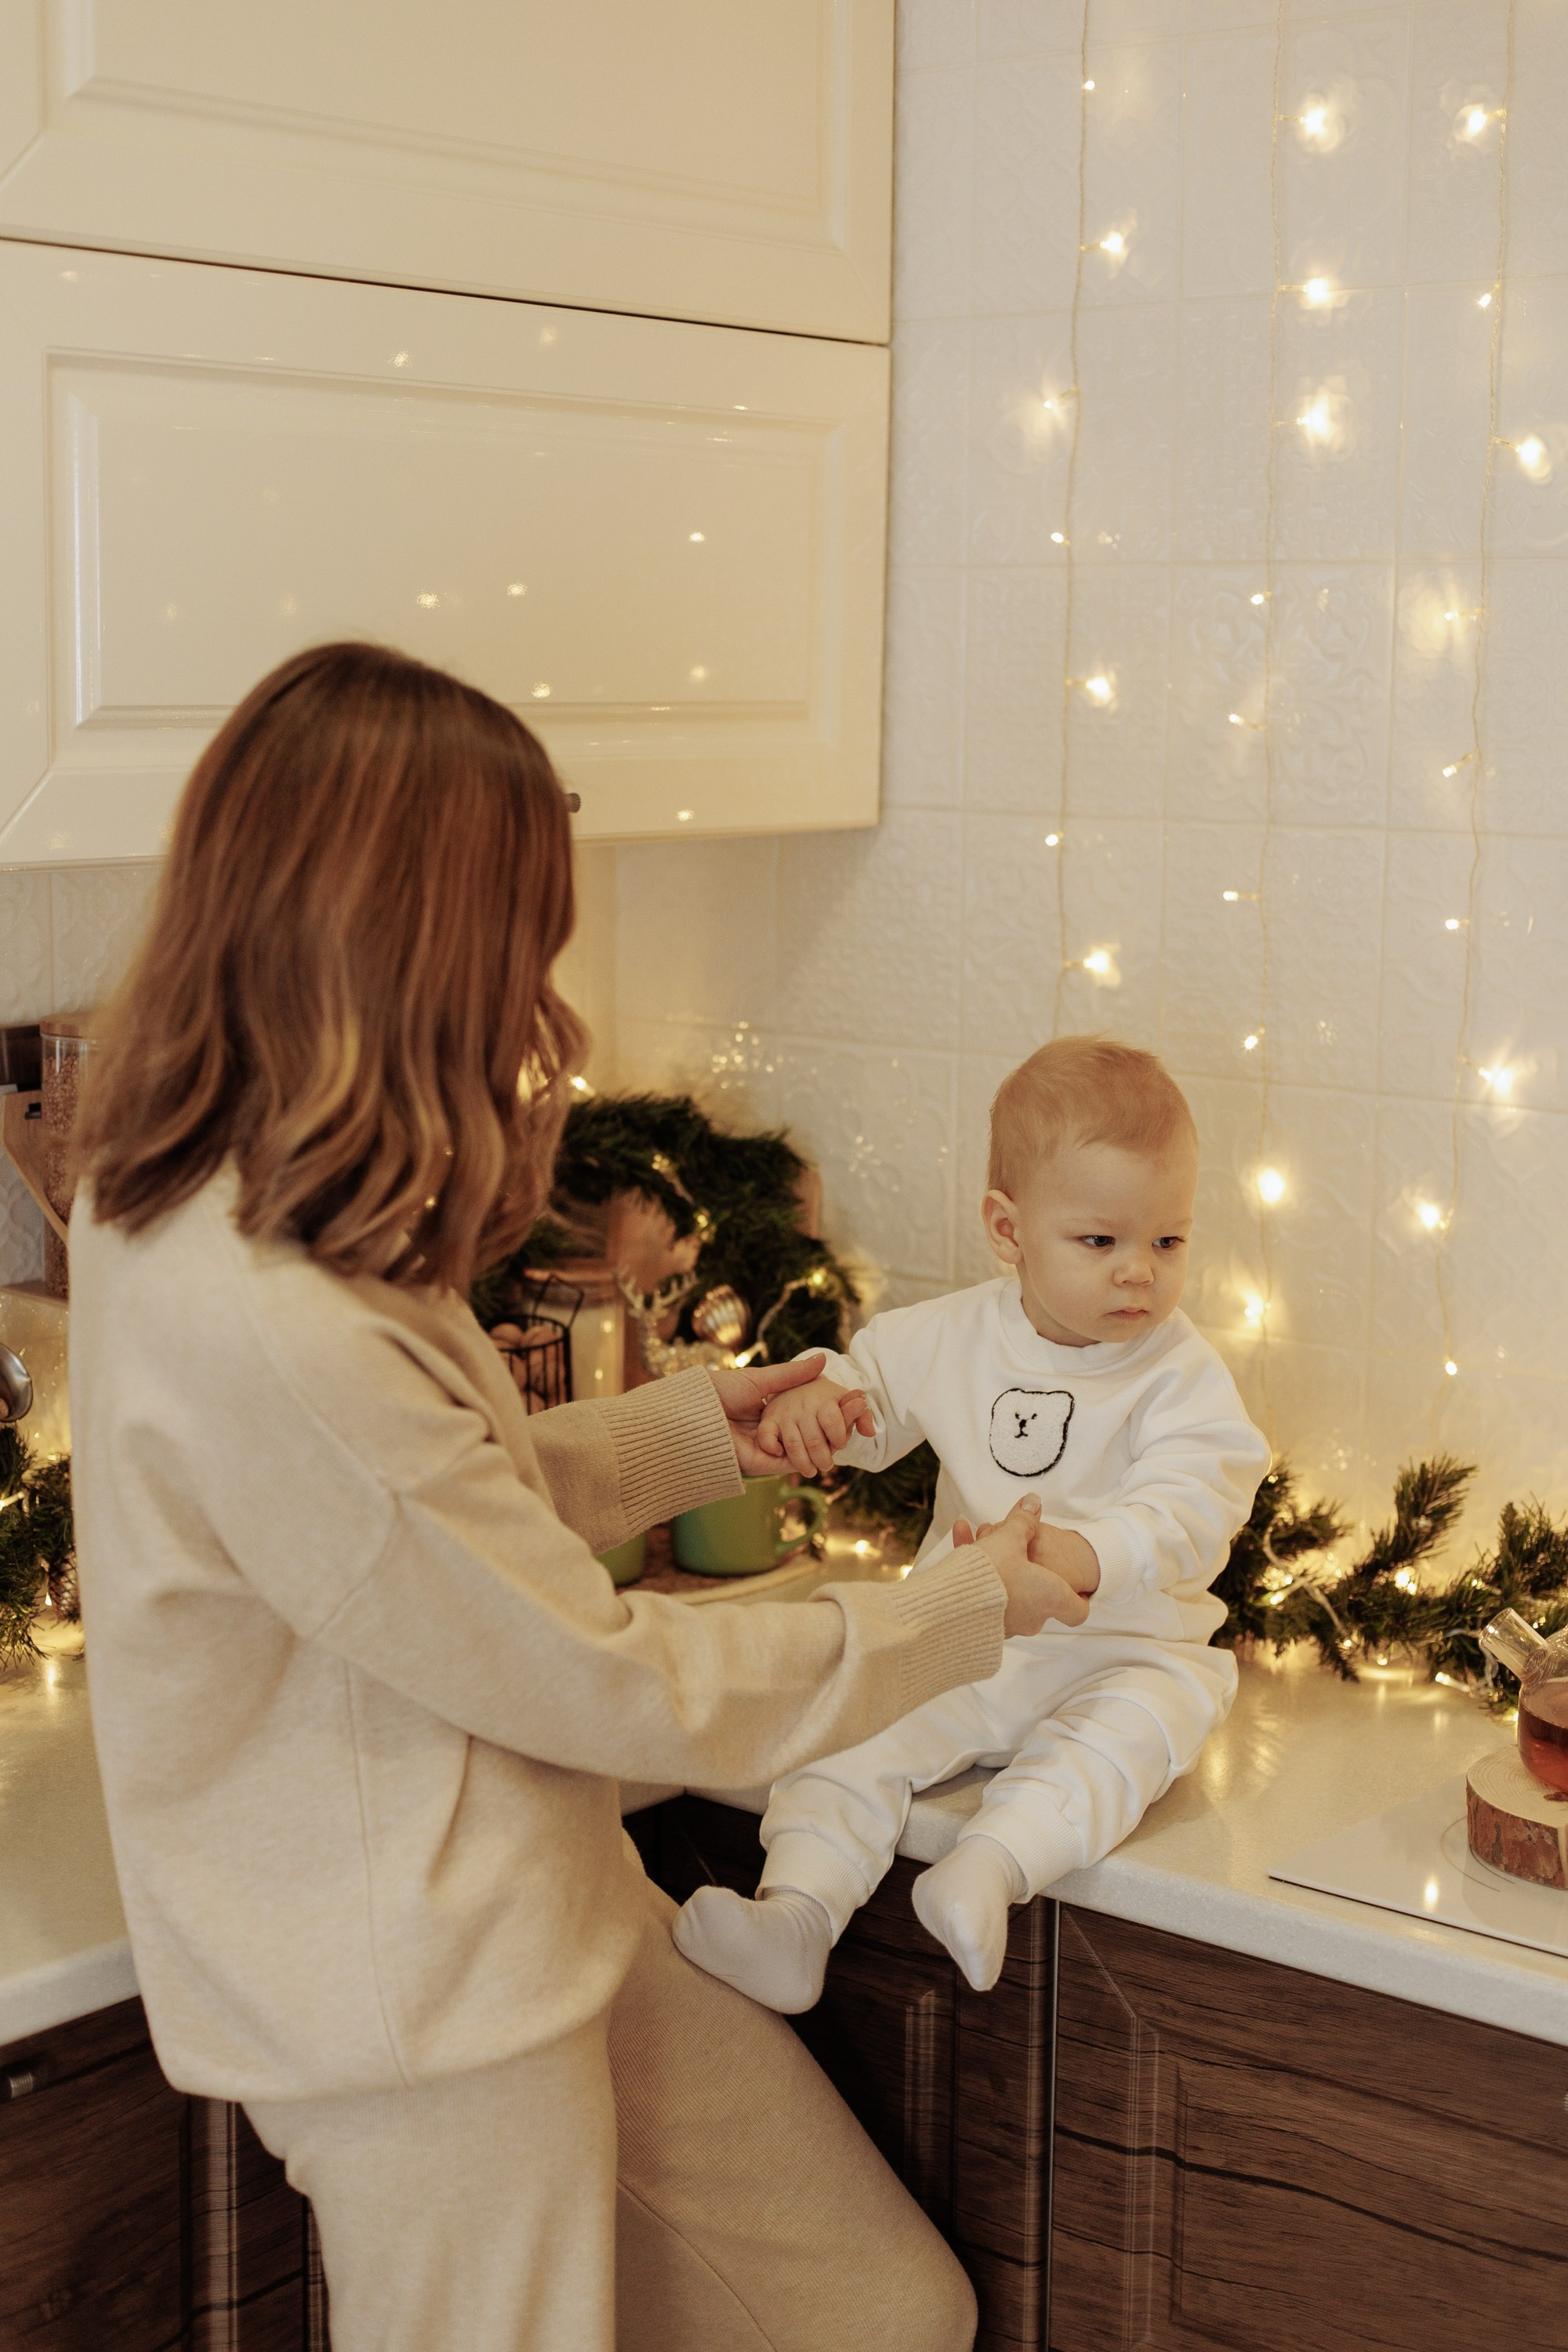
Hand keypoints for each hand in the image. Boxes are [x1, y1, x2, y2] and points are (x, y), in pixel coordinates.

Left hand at [708, 1355, 873, 1477]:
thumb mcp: (761, 1380)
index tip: (850, 1399)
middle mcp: (767, 1432)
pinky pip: (791, 1462)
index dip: (826, 1409)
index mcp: (766, 1412)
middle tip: (858, 1413)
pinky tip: (832, 1444)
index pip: (802, 1413)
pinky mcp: (761, 1465)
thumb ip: (792, 1375)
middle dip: (832, 1426)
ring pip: (803, 1449)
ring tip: (851, 1428)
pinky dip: (811, 1454)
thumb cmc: (717, 1392)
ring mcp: (765, 1450)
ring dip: (827, 1442)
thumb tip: (823, 1359)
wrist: (692, 1414)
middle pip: (806, 1432)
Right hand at [952, 1498, 1099, 1636]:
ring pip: (1011, 1591)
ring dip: (1000, 1567)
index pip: (1077, 1610)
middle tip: (1013, 1546)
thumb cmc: (992, 1573)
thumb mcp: (1009, 1538)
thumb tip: (1033, 1502)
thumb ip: (1023, 1521)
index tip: (1078, 1587)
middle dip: (1027, 1567)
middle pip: (1040, 1593)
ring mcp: (1008, 1624)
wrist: (951, 1604)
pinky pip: (987, 1596)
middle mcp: (1033, 1617)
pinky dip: (979, 1577)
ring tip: (981, 1539)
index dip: (1080, 1596)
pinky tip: (961, 1547)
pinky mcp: (983, 1626)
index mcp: (1050, 1598)